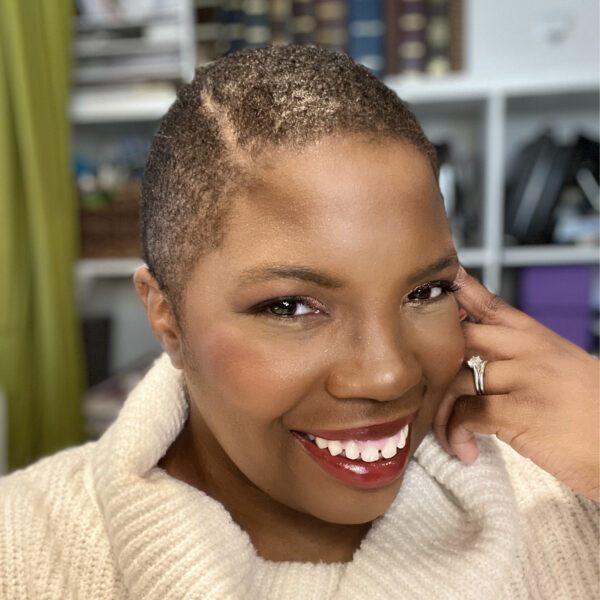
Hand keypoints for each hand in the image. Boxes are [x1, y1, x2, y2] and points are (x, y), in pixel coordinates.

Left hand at [434, 267, 599, 500]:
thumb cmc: (597, 415)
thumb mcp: (566, 371)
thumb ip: (527, 360)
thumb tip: (484, 365)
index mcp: (541, 339)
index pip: (491, 305)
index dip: (459, 290)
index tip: (438, 280)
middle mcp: (530, 351)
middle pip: (459, 337)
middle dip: (431, 357)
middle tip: (418, 382)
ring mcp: (525, 378)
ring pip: (455, 378)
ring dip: (440, 408)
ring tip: (447, 432)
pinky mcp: (522, 412)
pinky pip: (467, 414)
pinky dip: (456, 433)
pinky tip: (465, 449)